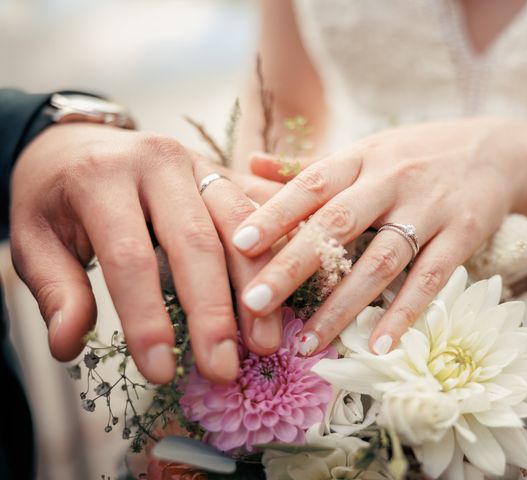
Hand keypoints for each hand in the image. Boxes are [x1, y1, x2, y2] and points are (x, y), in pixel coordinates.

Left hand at [10, 123, 282, 383]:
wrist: (80, 143)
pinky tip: (282, 294)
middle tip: (224, 367)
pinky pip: (256, 213)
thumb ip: (55, 290)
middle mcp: (158, 161)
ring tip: (263, 342)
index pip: (129, 256)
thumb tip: (69, 345)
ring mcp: (197, 163)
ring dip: (257, 287)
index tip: (160, 372)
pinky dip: (272, 254)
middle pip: (196, 240)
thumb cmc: (56, 197)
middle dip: (214, 311)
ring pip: (239, 225)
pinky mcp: (222, 171)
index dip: (146, 318)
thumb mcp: (32, 238)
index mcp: (102, 177)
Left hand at [231, 118, 526, 354]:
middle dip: (294, 265)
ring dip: (342, 304)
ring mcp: (430, 208)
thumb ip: (308, 164)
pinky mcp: (464, 234)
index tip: (239, 244)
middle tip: (255, 304)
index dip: (275, 212)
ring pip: (381, 260)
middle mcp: (392, 179)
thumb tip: (250, 163)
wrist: (498, 149)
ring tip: (307, 342)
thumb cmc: (415, 155)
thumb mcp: (365, 150)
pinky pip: (431, 278)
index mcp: (361, 157)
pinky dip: (405, 313)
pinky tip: (379, 345)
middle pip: (338, 224)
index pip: (311, 184)